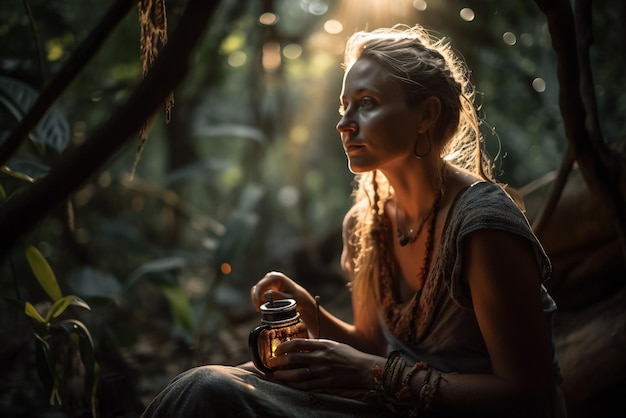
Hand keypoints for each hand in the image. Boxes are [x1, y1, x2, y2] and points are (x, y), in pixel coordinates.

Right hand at [250, 271, 313, 313]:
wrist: (301, 298)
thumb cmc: (297, 299)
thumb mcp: (289, 299)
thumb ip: (277, 297)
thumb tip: (263, 295)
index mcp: (277, 277)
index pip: (261, 286)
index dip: (257, 297)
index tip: (258, 307)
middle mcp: (272, 276)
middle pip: (257, 288)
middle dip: (256, 299)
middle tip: (259, 310)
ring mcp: (269, 279)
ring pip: (256, 290)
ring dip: (257, 300)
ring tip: (260, 309)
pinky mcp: (268, 284)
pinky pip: (258, 291)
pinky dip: (258, 299)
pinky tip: (261, 306)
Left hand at [267, 338, 381, 390]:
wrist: (364, 368)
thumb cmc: (349, 355)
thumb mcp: (333, 344)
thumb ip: (318, 345)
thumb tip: (302, 346)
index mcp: (322, 344)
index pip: (298, 343)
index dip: (284, 346)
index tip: (277, 349)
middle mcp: (321, 357)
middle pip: (294, 358)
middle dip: (279, 361)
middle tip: (271, 362)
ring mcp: (323, 370)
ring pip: (297, 373)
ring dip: (284, 375)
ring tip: (275, 375)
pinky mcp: (326, 382)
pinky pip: (307, 385)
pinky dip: (296, 385)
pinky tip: (289, 384)